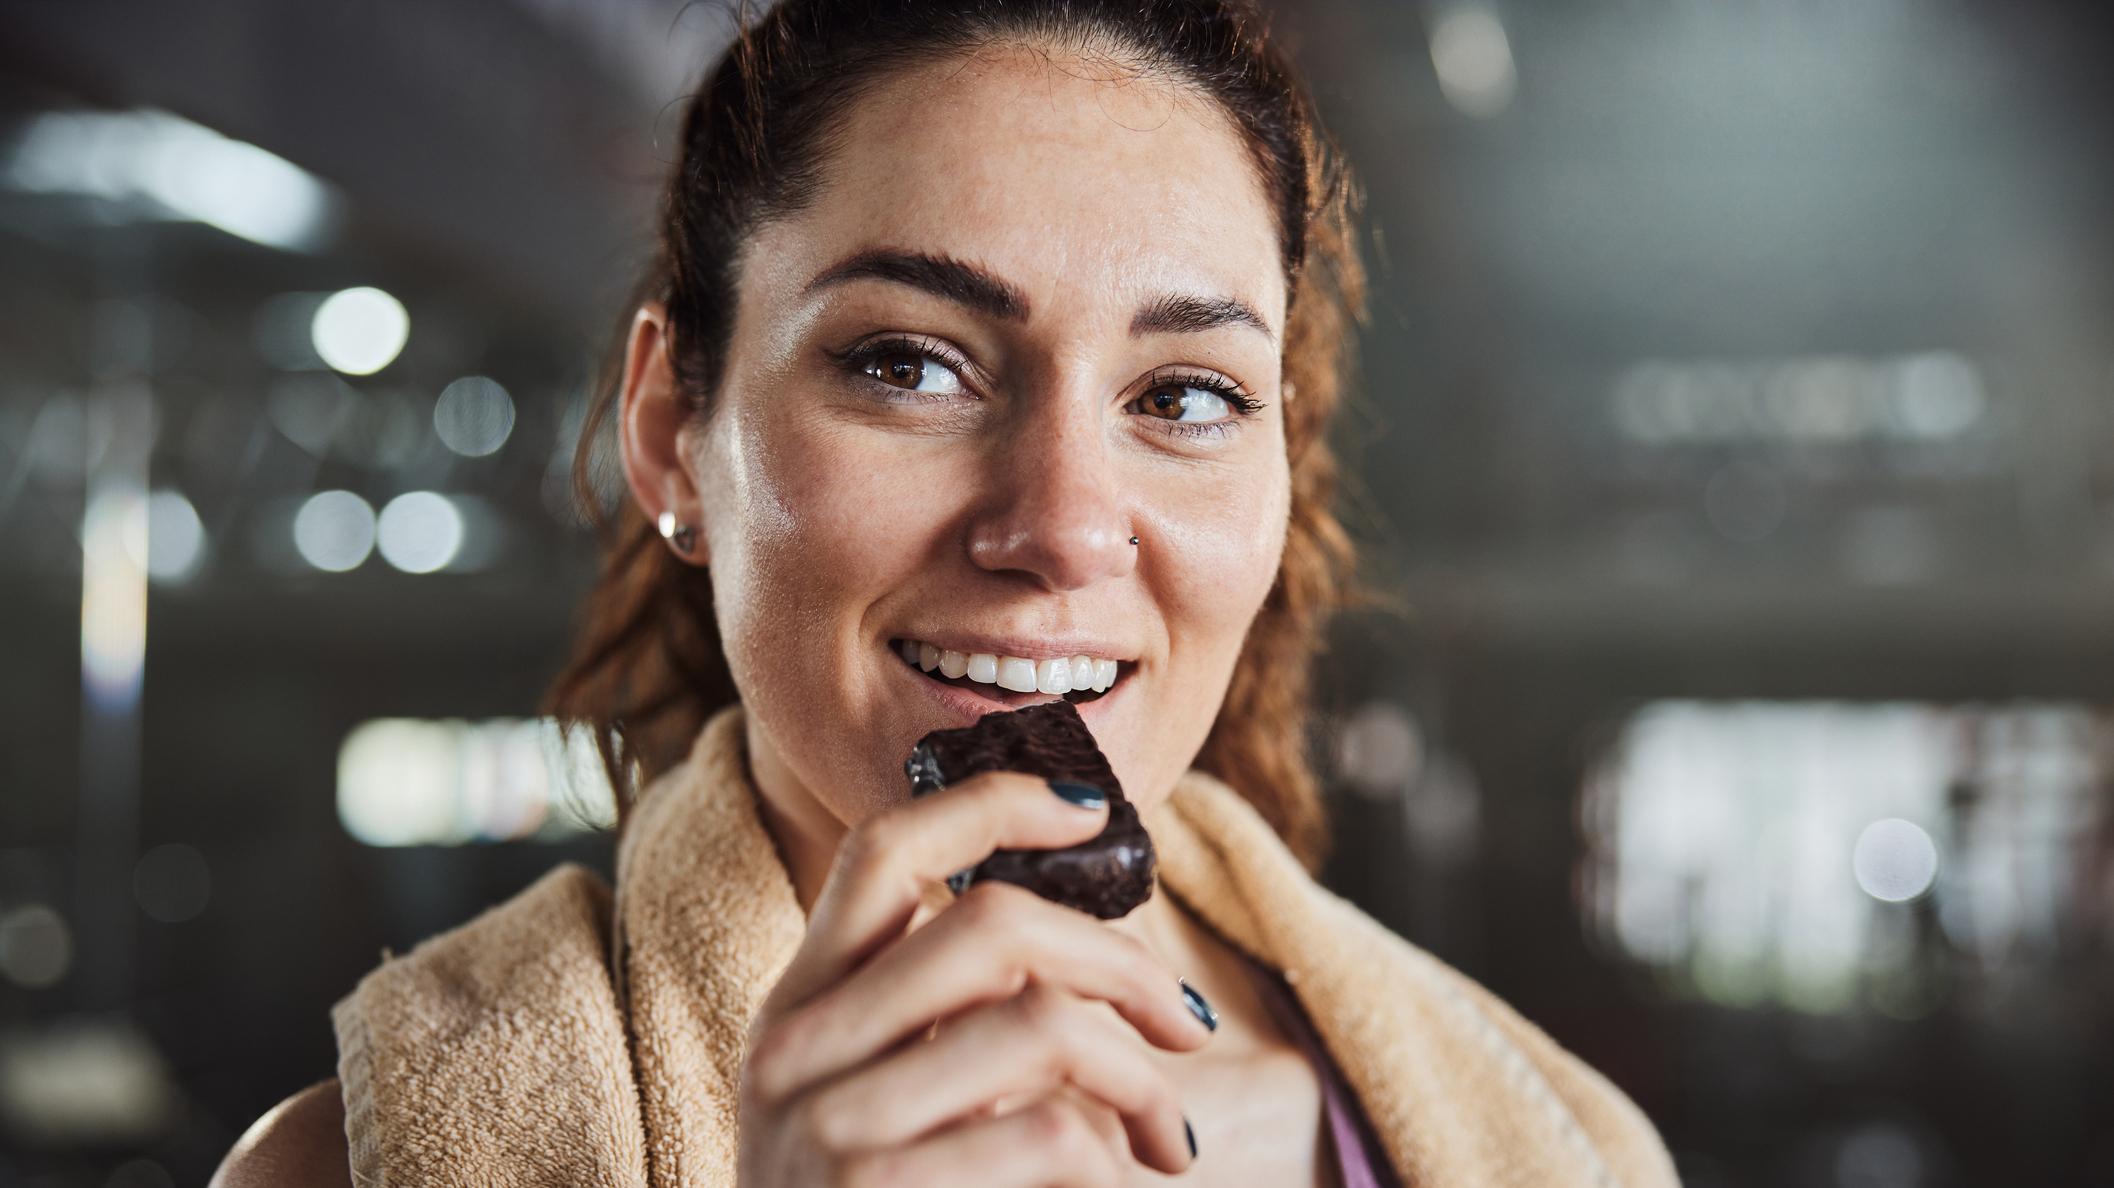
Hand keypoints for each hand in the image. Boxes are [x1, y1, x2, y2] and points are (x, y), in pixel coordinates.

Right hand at [737, 771, 1212, 1185]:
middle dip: (1120, 963)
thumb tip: (1093, 948)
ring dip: (1141, 1082)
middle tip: (1183, 1028)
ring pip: (1040, 1026)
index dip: (992, 802)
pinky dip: (1114, 1163)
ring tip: (1168, 1140)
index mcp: (798, 1006)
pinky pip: (1050, 1138)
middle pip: (989, 924)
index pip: (882, 850)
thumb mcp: (874, 1107)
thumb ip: (945, 1024)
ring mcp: (829, 1132)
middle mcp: (795, 1053)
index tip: (1091, 812)